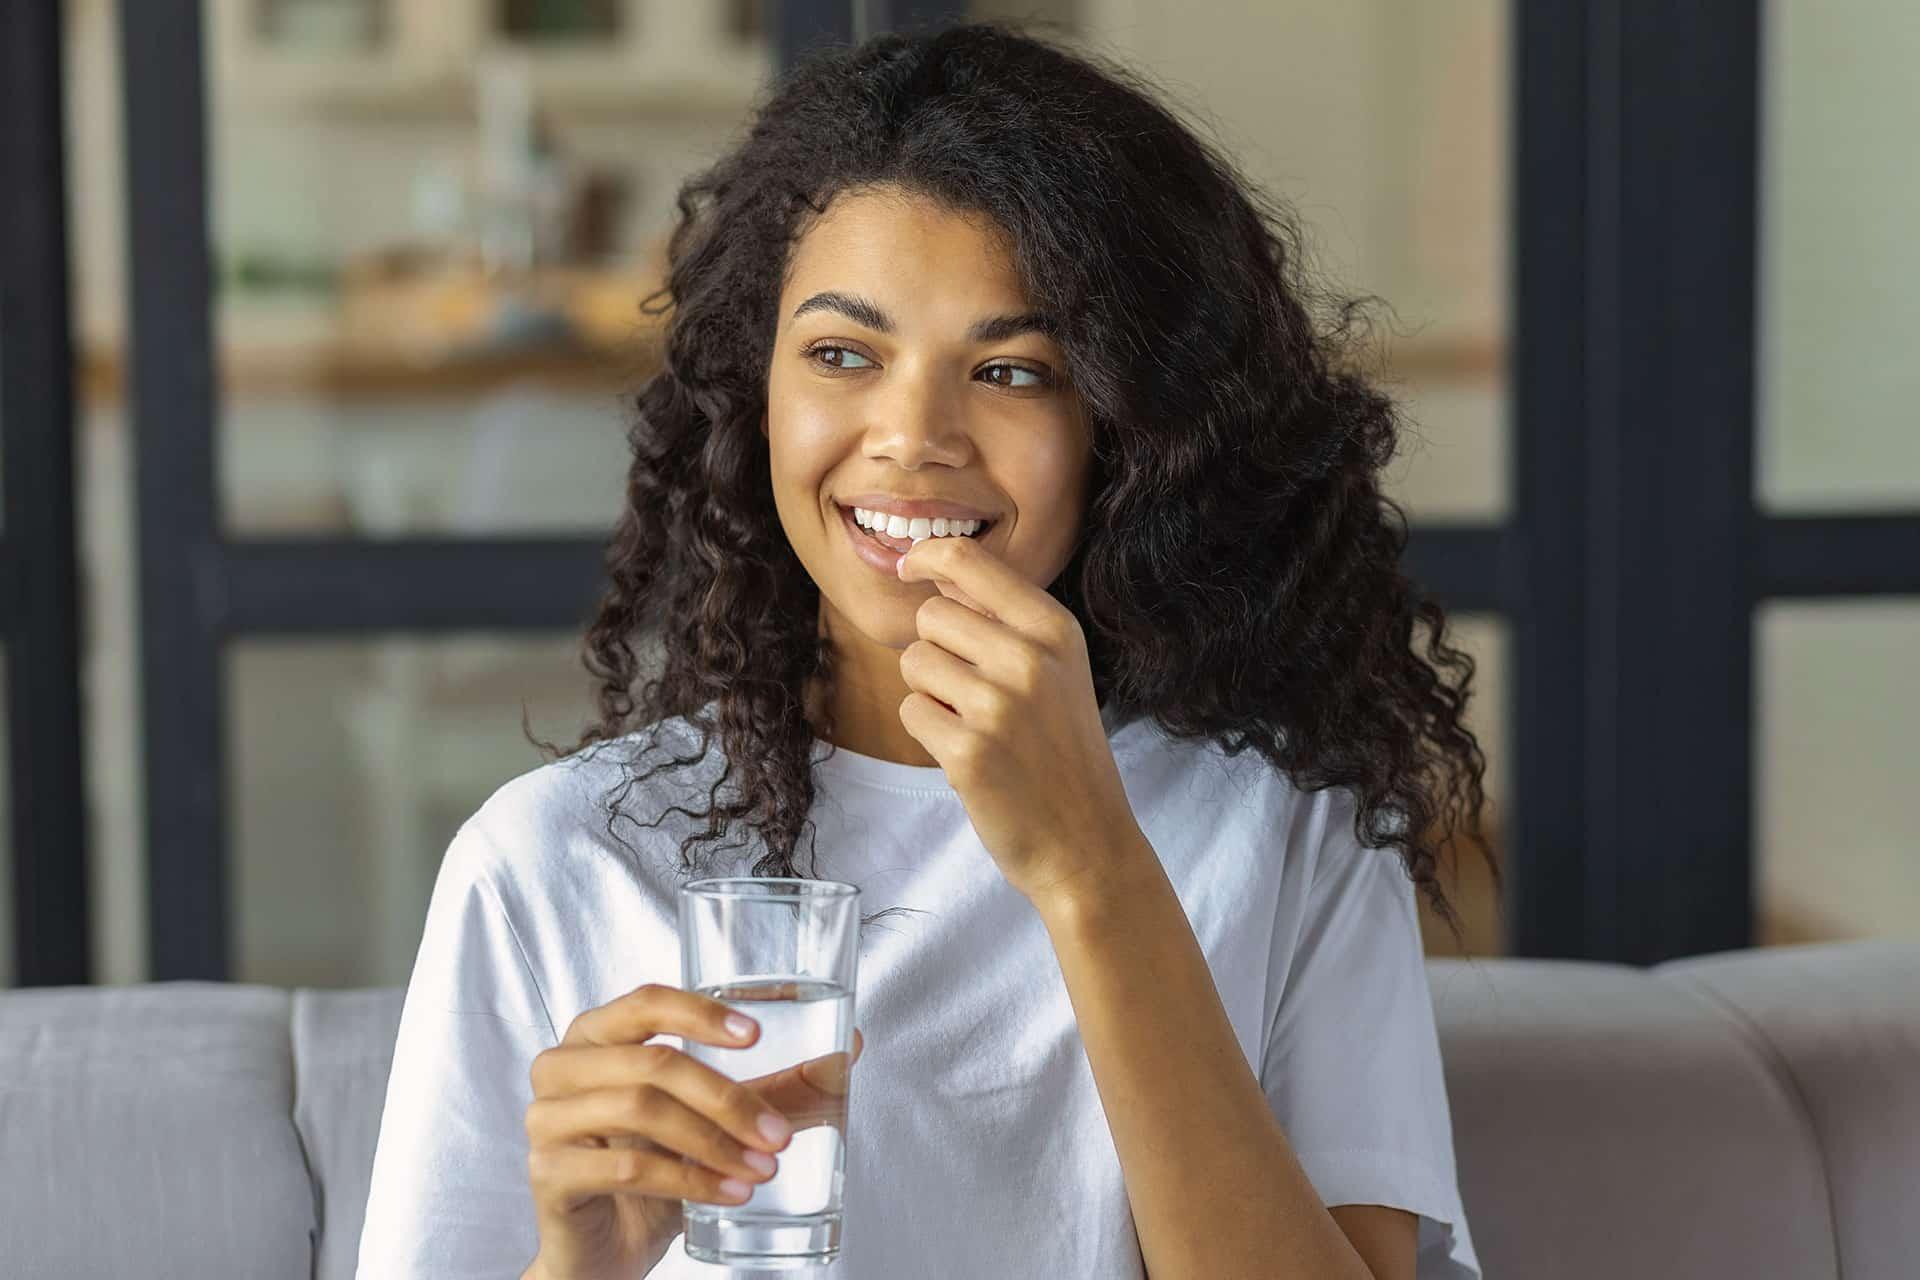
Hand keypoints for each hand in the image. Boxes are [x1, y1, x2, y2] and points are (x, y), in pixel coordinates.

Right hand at [523, 983, 862, 1279]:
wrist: (605, 1248)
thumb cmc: (655, 1169)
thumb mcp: (718, 1122)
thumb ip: (777, 1084)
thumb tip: (850, 1045)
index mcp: (598, 1034)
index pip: (646, 1001)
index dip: (700, 1013)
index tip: (755, 1035)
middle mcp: (563, 1065)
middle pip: (653, 1063)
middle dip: (728, 1099)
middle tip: (779, 1135)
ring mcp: (546, 1118)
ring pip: (641, 1111)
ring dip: (714, 1142)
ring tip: (762, 1168)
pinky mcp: (548, 1172)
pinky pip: (627, 1166)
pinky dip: (690, 1180)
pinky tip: (729, 1193)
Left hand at [894, 533, 1144, 905]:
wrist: (1088, 842)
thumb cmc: (1064, 751)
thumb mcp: (1059, 669)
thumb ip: (1005, 619)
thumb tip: (936, 570)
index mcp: (1055, 629)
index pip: (970, 560)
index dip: (927, 557)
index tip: (910, 568)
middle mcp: (1029, 659)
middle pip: (932, 615)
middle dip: (937, 649)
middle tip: (972, 692)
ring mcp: (998, 706)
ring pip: (915, 662)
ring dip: (930, 692)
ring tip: (974, 724)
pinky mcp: (968, 753)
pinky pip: (912, 711)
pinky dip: (928, 732)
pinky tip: (967, 753)